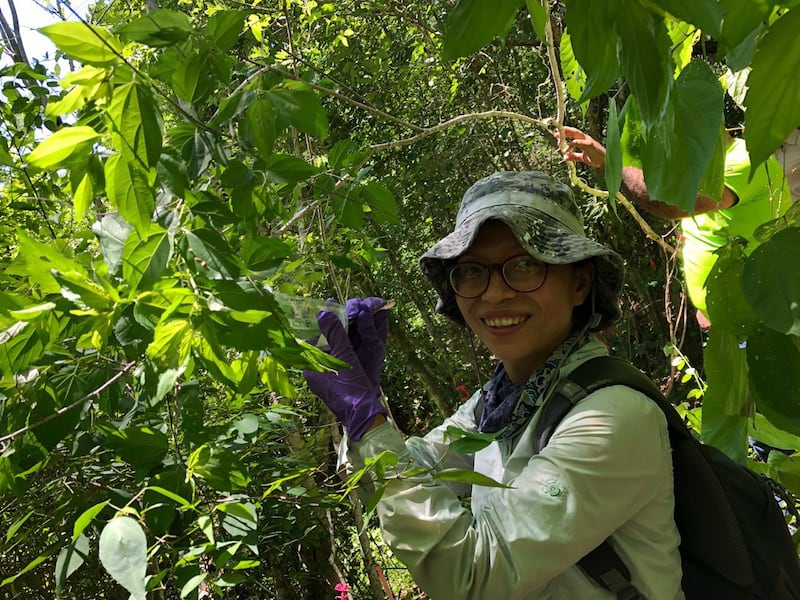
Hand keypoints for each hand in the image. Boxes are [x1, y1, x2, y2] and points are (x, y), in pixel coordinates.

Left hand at [304, 304, 386, 440]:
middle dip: (335, 327)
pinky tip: (359, 331)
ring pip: (334, 348)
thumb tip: (323, 311)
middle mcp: (316, 371)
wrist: (365, 415)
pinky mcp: (341, 377)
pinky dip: (351, 344)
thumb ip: (335, 334)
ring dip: (344, 333)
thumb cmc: (350, 388)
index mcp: (310, 367)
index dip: (320, 322)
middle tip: (344, 310)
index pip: (310, 338)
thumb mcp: (344, 357)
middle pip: (323, 342)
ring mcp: (328, 375)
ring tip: (354, 316)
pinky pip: (343, 355)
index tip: (329, 308)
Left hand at [554, 126, 606, 168]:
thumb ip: (574, 156)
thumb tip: (565, 157)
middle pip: (574, 131)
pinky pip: (579, 142)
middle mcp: (586, 138)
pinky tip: (566, 150)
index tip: (557, 134)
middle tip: (556, 132)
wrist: (606, 162)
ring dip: (567, 135)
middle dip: (565, 130)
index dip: (565, 133)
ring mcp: (588, 140)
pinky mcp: (590, 144)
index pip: (573, 134)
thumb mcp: (582, 158)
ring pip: (576, 134)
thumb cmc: (596, 158)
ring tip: (559, 140)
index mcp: (584, 140)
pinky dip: (572, 145)